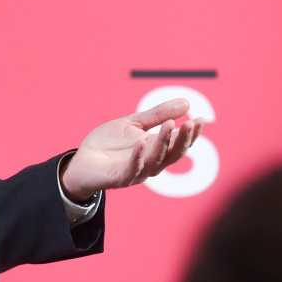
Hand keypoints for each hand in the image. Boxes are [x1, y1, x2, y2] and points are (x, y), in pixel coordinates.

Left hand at [60, 98, 205, 201]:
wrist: (81, 160)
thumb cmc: (108, 144)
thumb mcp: (133, 124)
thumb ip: (157, 115)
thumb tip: (187, 103)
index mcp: (156, 152)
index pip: (179, 144)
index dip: (191, 134)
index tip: (200, 119)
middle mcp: (151, 165)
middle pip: (172, 154)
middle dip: (183, 139)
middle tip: (191, 123)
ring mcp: (136, 173)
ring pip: (155, 160)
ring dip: (164, 143)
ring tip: (170, 125)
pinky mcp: (119, 178)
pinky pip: (132, 168)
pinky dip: (138, 156)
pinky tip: (141, 141)